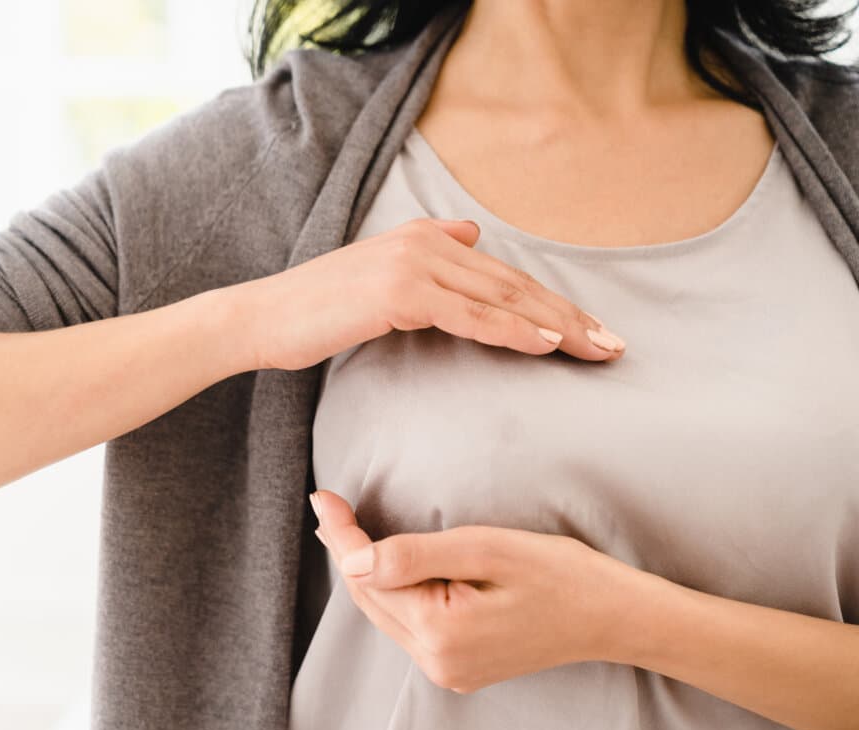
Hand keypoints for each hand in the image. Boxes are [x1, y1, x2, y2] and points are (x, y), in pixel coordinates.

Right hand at [229, 217, 625, 371]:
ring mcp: (414, 263)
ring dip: (555, 325)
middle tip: (612, 344)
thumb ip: (428, 254)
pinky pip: (471, 316)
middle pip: (514, 284)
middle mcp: (426, 241)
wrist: (263, 318)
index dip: (551, 303)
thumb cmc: (315, 310)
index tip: (590, 330)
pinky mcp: (401, 292)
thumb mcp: (377, 273)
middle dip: (568, 316)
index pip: (504, 275)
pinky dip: (514, 330)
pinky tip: (548, 344)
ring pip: (502, 298)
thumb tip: (471, 235)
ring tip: (595, 348)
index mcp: (425, 236)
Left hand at [309, 489, 638, 692]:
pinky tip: (388, 563)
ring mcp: (448, 670)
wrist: (613, 616)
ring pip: (385, 612)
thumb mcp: (486, 549)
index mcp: (440, 632)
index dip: (341, 533)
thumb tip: (353, 557)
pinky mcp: (459, 668)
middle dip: (346, 549)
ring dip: (367, 570)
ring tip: (345, 527)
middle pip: (370, 598)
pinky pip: (409, 624)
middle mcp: (437, 661)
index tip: (321, 496)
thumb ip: (414, 555)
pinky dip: (393, 591)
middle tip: (327, 505)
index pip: (368, 575)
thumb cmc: (560, 573)